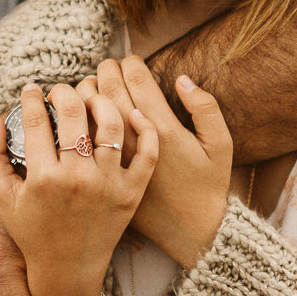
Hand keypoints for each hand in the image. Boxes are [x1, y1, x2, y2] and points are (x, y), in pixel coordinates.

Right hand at [0, 82, 158, 295]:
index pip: (38, 120)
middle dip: (63, 92)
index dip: (32, 97)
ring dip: (100, 100)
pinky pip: (147, 152)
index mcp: (43, 179)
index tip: (31, 89)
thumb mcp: (2, 198)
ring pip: (112, 123)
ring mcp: (109, 186)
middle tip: (60, 92)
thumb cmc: (31, 231)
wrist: (68, 269)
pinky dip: (144, 128)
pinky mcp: (133, 193)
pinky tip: (131, 115)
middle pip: (74, 112)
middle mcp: (78, 179)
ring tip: (90, 100)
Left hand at [94, 57, 233, 267]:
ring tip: (92, 89)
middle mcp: (133, 144)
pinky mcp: (99, 177)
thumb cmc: (208, 187)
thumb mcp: (221, 146)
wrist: (189, 234)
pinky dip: (75, 123)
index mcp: (163, 130)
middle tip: (108, 69)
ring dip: (85, 92)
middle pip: (105, 88)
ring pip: (85, 111)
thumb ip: (206, 108)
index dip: (129, 62)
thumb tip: (182, 78)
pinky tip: (82, 119)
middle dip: (104, 70)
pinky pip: (79, 141)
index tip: (130, 61)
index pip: (135, 78)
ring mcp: (111, 162)